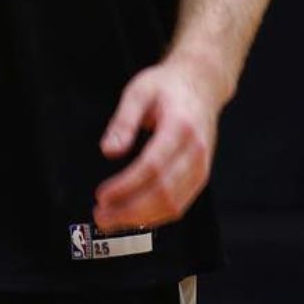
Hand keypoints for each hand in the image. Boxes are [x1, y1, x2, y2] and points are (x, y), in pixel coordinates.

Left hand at [93, 58, 219, 232]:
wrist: (201, 84)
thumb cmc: (168, 86)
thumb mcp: (139, 91)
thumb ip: (123, 121)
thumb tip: (108, 151)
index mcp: (180, 127)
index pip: (152, 167)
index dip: (126, 186)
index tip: (102, 195)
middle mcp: (195, 152)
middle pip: (164, 193)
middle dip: (130, 211)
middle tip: (101, 215)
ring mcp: (201, 167)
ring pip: (174, 206)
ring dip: (141, 219)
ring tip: (112, 219)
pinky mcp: (201, 176)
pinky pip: (180, 205)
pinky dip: (156, 216)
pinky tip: (134, 216)